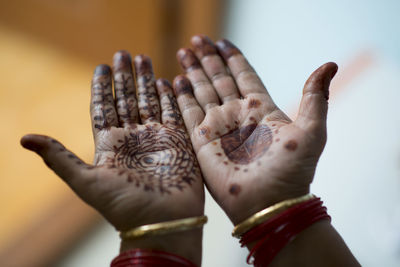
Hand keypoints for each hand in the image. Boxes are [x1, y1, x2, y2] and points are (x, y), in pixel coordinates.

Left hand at [21, 52, 203, 262]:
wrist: (161, 223)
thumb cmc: (123, 206)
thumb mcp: (86, 182)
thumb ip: (59, 158)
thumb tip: (24, 139)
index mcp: (110, 144)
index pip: (104, 108)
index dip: (102, 87)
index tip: (101, 66)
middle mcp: (133, 138)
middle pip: (127, 100)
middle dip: (125, 77)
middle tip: (123, 53)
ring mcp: (156, 138)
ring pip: (150, 102)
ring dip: (146, 80)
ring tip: (143, 58)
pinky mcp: (178, 142)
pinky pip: (173, 113)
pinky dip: (169, 97)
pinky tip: (166, 81)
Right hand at [174, 35, 336, 224]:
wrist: (269, 204)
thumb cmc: (292, 172)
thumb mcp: (311, 131)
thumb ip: (315, 96)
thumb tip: (329, 65)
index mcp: (261, 109)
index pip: (244, 76)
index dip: (233, 58)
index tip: (222, 42)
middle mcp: (237, 115)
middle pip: (219, 79)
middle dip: (208, 59)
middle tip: (196, 39)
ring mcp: (218, 128)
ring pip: (202, 92)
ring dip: (192, 72)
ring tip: (183, 52)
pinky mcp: (201, 142)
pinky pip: (188, 114)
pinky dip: (180, 97)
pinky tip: (175, 80)